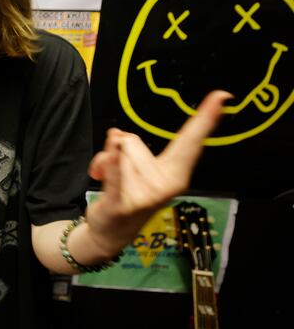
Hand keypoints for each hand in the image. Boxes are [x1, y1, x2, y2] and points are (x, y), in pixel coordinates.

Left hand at [85, 90, 230, 254]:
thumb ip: (130, 147)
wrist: (111, 233)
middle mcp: (167, 184)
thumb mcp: (138, 167)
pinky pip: (115, 173)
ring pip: (116, 151)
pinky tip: (110, 155)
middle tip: (120, 173)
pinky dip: (111, 162)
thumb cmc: (127, 192)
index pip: (190, 140)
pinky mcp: (123, 204)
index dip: (205, 118)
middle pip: (132, 140)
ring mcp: (146, 195)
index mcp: (176, 173)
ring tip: (110, 182)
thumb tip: (116, 135)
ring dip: (105, 163)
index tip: (222, 96)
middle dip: (118, 150)